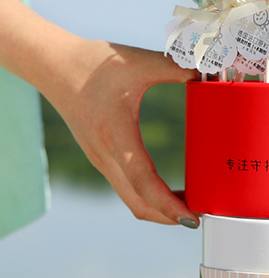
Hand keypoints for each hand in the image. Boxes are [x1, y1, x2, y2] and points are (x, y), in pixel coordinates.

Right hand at [43, 39, 200, 225]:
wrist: (53, 65)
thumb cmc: (94, 62)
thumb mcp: (138, 60)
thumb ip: (174, 66)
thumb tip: (206, 73)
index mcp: (116, 134)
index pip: (144, 181)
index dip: (169, 204)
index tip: (192, 216)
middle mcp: (106, 154)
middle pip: (138, 204)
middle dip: (169, 217)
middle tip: (200, 217)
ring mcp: (101, 160)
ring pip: (131, 200)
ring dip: (159, 211)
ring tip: (190, 207)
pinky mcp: (101, 158)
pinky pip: (126, 189)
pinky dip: (148, 198)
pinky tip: (169, 190)